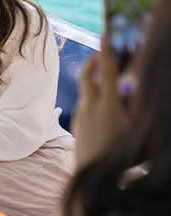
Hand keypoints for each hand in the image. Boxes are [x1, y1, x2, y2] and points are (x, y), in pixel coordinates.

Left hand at [72, 40, 128, 166]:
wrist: (95, 179)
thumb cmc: (124, 156)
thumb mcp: (137, 129)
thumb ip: (136, 105)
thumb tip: (133, 87)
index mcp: (108, 106)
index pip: (107, 71)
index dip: (107, 52)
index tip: (105, 36)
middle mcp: (90, 107)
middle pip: (87, 74)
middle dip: (95, 60)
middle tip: (105, 54)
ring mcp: (81, 115)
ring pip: (87, 89)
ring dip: (97, 79)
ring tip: (113, 80)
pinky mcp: (77, 123)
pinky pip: (86, 104)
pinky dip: (95, 96)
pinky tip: (108, 105)